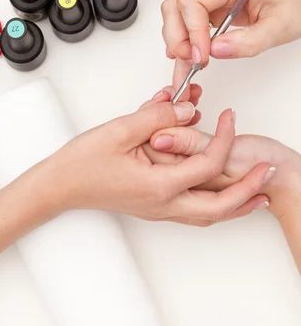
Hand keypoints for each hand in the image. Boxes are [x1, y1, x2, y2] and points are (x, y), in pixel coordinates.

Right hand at [46, 95, 270, 223]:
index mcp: (158, 187)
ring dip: (237, 205)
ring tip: (258, 195)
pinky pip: (193, 212)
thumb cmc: (82, 163)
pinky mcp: (152, 206)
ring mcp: (158, 210)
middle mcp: (162, 205)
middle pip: (220, 207)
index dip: (224, 138)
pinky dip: (214, 205)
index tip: (229, 117)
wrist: (59, 186)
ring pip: (209, 216)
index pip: (208, 164)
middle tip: (266, 173)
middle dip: (248, 190)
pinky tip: (221, 195)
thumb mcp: (121, 130)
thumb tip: (186, 108)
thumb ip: (158, 116)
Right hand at [161, 0, 300, 95]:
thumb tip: (215, 51)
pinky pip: (185, 23)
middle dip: (177, 38)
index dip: (191, 31)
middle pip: (174, 6)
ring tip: (191, 65)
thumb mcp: (280, 26)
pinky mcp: (208, 6)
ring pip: (174, 15)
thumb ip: (249, 42)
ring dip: (177, 42)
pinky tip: (189, 59)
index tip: (202, 55)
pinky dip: (184, 44)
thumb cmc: (295, 0)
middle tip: (193, 61)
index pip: (192, 0)